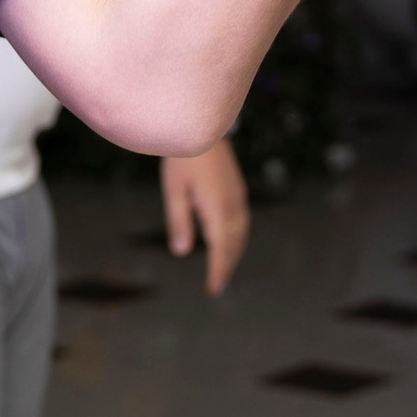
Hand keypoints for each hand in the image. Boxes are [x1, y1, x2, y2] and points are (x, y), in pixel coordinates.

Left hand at [161, 139, 249, 296]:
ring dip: (233, 253)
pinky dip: (236, 238)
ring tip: (222, 267)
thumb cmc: (183, 159)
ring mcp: (238, 198)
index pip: (220, 249)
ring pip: (240, 234)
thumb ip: (178, 222)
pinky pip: (241, 223)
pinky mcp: (238, 190)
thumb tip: (182, 252)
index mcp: (217, 209)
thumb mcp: (174, 191)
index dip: (218, 271)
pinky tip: (227, 240)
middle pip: (234, 245)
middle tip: (216, 284)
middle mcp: (233, 206)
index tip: (213, 289)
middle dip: (226, 266)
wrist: (203, 128)